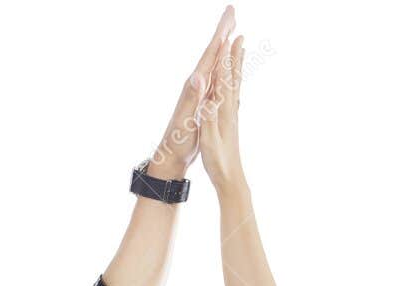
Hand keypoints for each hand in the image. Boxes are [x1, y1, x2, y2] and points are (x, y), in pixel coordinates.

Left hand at [148, 6, 235, 178]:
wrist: (171, 155)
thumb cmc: (178, 141)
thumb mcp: (186, 120)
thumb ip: (193, 98)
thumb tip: (199, 75)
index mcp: (195, 85)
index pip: (210, 54)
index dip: (220, 35)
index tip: (229, 16)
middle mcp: (197, 84)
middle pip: (212, 52)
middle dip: (222, 32)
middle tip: (232, 11)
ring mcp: (200, 92)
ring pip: (215, 62)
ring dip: (223, 46)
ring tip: (231, 30)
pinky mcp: (203, 100)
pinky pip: (216, 77)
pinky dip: (222, 66)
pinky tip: (226, 63)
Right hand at [197, 32, 245, 193]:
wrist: (231, 179)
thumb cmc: (219, 162)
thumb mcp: (209, 140)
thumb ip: (208, 118)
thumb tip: (210, 98)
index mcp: (224, 113)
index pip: (224, 81)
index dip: (224, 60)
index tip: (226, 40)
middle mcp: (230, 111)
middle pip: (233, 79)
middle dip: (235, 57)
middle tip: (240, 37)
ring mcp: (231, 117)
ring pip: (235, 86)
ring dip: (236, 68)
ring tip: (240, 53)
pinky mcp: (230, 124)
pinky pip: (232, 98)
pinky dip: (233, 85)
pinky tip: (233, 85)